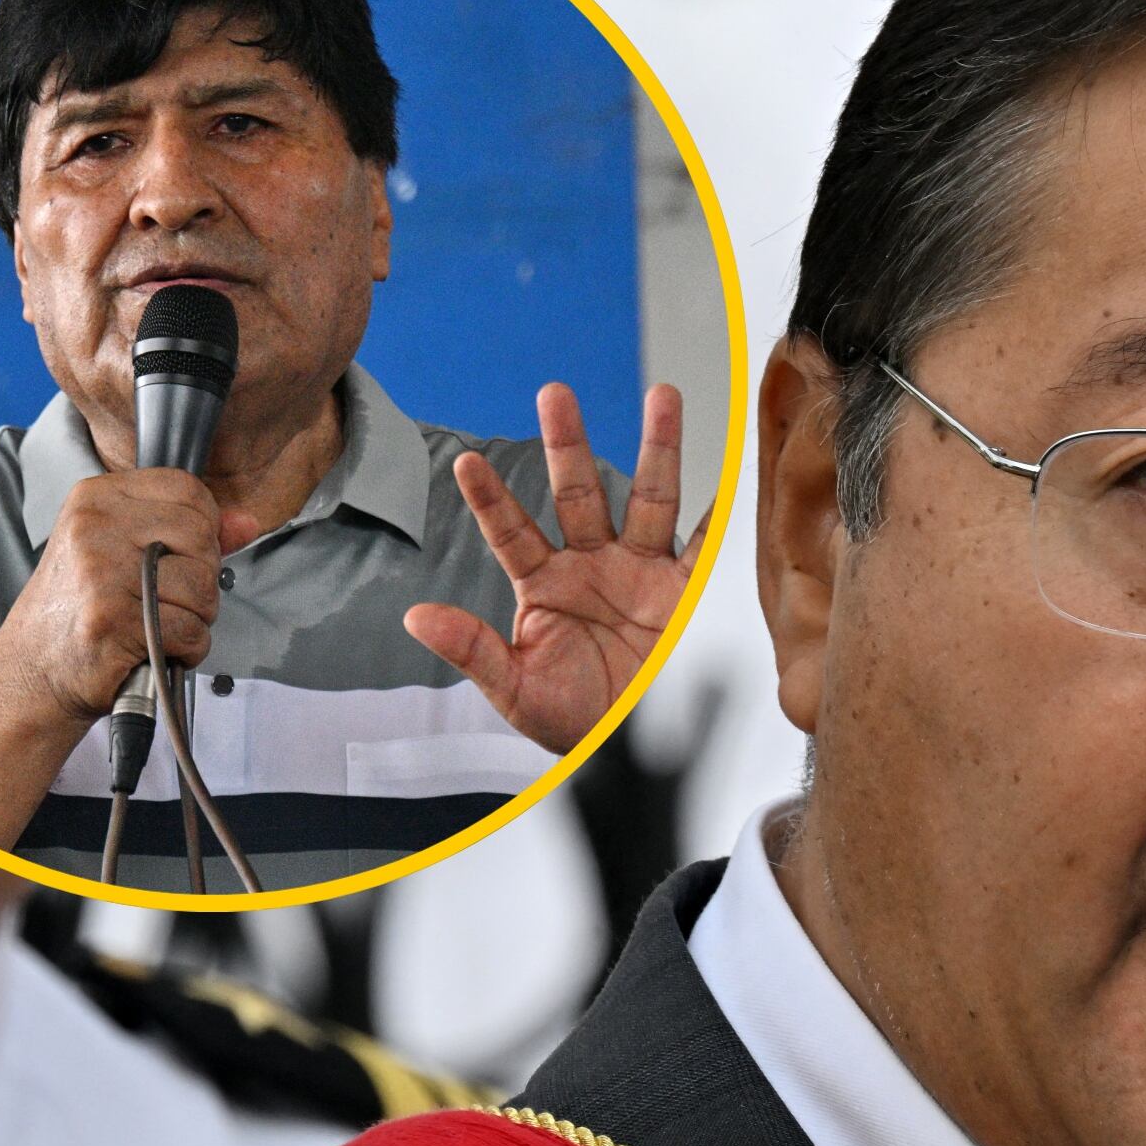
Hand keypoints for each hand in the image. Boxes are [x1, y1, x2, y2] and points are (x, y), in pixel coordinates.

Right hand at [0, 467, 251, 731]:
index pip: (188, 490)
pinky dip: (187, 649)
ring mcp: (102, 573)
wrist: (34, 672)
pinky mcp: (113, 621)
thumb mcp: (122, 552)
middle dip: (202, 578)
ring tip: (156, 624)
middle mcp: (95, 527)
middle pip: (201, 537)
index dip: (202, 529)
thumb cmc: (82, 610)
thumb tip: (247, 523)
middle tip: (165, 599)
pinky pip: (191, 630)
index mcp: (97, 497)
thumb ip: (188, 533)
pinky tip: (156, 648)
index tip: (178, 557)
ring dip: (195, 617)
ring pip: (203, 587)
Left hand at [406, 381, 697, 755]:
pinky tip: (729, 477)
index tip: (466, 463)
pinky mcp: (682, 594)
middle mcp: (591, 566)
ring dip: (658, 447)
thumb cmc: (569, 721)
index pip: (511, 533)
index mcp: (544, 585)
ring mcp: (640, 573)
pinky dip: (717, 517)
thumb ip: (472, 650)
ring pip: (649, 499)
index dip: (491, 500)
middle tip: (554, 394)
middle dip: (567, 444)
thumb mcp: (514, 691)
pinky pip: (703, 549)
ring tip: (662, 395)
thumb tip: (417, 616)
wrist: (627, 751)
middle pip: (579, 493)